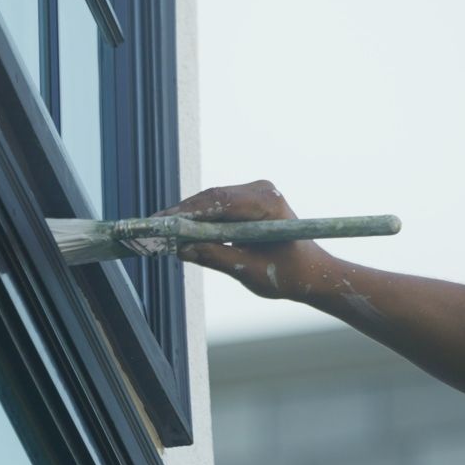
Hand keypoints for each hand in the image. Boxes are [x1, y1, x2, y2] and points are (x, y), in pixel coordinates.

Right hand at [153, 180, 335, 300]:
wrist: (312, 272)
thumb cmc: (288, 274)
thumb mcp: (249, 271)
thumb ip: (215, 257)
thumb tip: (181, 249)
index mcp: (267, 204)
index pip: (219, 202)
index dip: (187, 212)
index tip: (162, 222)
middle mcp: (262, 190)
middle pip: (212, 198)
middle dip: (182, 213)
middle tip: (153, 227)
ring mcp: (255, 192)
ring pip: (212, 200)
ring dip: (188, 215)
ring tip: (160, 229)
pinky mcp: (249, 200)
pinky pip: (218, 206)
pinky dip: (200, 217)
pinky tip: (179, 229)